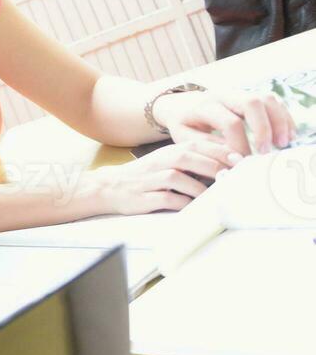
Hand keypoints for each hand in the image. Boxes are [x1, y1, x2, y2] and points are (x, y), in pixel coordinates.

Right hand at [89, 139, 239, 214]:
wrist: (109, 187)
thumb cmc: (145, 176)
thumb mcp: (169, 160)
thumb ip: (195, 160)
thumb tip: (229, 165)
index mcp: (173, 150)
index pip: (205, 146)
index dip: (228, 154)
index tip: (246, 163)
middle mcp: (165, 160)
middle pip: (198, 160)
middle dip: (221, 171)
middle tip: (238, 181)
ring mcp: (155, 178)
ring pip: (185, 180)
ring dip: (204, 189)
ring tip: (219, 197)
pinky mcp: (148, 197)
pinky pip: (171, 200)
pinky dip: (185, 204)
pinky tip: (195, 207)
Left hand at [155, 87, 296, 156]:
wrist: (179, 104)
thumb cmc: (183, 125)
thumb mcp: (185, 138)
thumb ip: (207, 147)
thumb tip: (233, 158)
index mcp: (205, 106)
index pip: (230, 123)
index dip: (241, 144)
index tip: (243, 161)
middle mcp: (223, 94)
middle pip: (252, 103)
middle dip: (264, 128)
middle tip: (268, 151)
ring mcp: (238, 92)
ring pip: (266, 98)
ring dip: (279, 121)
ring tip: (283, 143)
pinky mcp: (249, 95)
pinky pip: (272, 101)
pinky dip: (283, 117)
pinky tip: (287, 135)